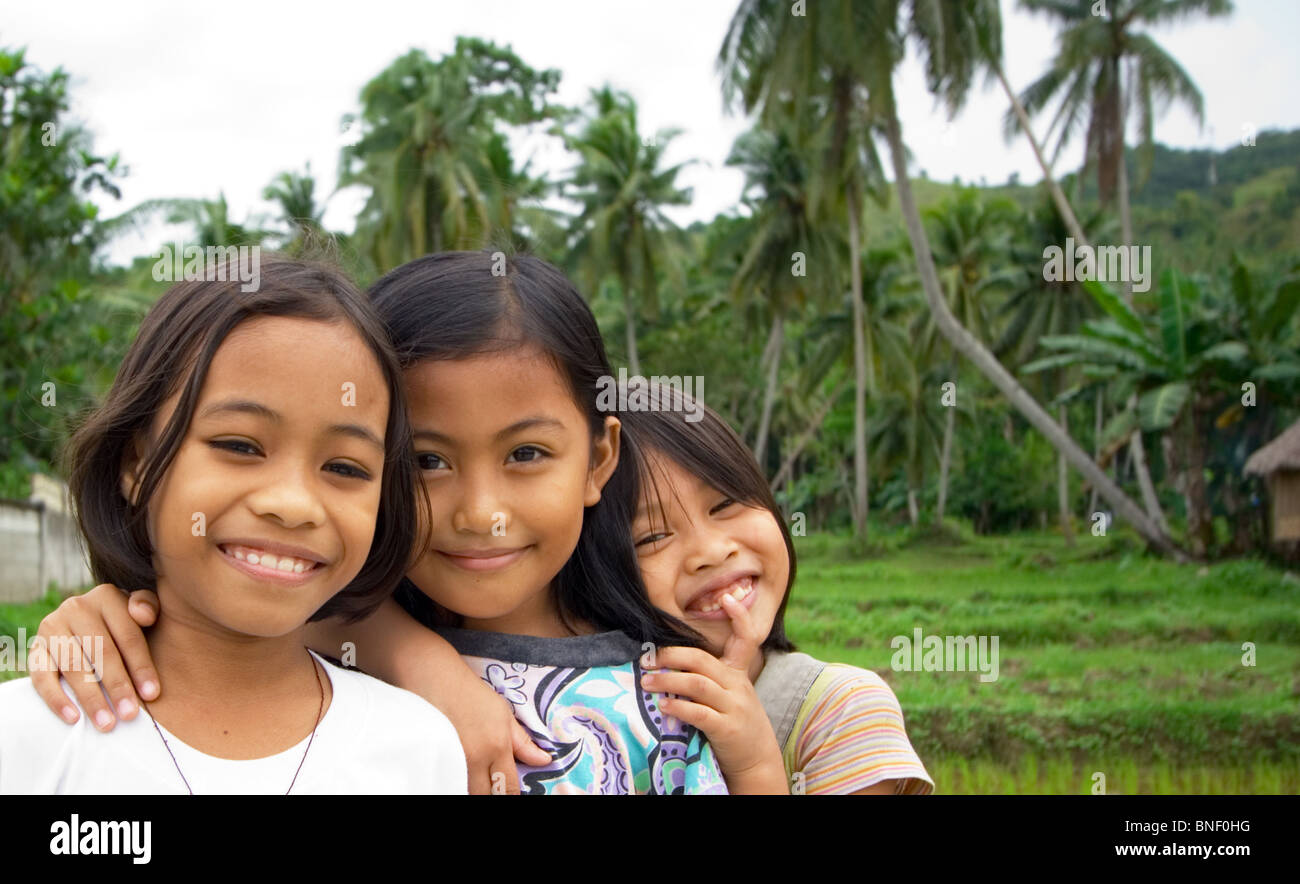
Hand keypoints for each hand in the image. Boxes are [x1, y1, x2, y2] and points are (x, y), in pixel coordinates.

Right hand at [29, 584, 159, 730]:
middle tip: (130, 714)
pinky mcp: (35, 649)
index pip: (128, 635)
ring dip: (91, 698)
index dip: (141, 666)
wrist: (86, 621)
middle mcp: (76, 608)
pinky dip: (56, 699)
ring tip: (107, 723)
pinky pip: (42, 677)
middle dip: (118, 687)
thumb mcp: (140, 608)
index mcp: (106, 596)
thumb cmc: (123, 621)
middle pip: (101, 652)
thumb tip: (144, 615)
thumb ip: (147, 605)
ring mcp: (52, 627)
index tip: (152, 694)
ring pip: (74, 667)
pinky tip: (73, 718)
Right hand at [439, 663, 550, 794]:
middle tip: (494, 786)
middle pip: (485, 795)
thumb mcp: (504, 714)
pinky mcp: (435, 758)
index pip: (508, 786)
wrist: (436, 679)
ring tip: (480, 778)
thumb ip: (523, 743)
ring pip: (466, 790)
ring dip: (475, 788)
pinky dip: (457, 782)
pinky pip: (449, 781)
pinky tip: (461, 775)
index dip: (512, 795)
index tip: (512, 793)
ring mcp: (453, 760)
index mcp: (496, 747)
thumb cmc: (472, 693)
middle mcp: (475, 758)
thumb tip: (544, 761)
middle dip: (492, 793)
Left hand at [639, 591, 787, 792]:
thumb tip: (669, 665)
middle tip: (647, 659)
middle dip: (671, 655)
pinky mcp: (727, 728)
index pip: (746, 639)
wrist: (758, 762)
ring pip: (697, 683)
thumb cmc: (736, 724)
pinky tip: (662, 706)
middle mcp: (737, 685)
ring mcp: (734, 706)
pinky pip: (699, 713)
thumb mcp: (731, 696)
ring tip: (646, 681)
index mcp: (738, 674)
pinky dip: (678, 707)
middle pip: (702, 659)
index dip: (740, 616)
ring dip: (667, 680)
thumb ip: (710, 679)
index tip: (727, 597)